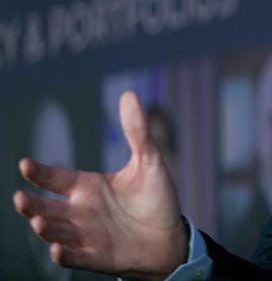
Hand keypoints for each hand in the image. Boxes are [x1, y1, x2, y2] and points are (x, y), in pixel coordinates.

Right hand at [12, 91, 187, 280]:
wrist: (171, 237)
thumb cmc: (156, 199)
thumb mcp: (149, 161)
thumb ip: (137, 131)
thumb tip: (129, 94)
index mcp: (88, 187)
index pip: (56, 178)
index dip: (40, 172)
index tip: (24, 164)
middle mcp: (81, 212)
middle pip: (47, 208)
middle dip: (31, 205)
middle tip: (20, 198)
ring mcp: (87, 236)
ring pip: (57, 233)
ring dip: (46, 229)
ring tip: (38, 222)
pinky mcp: (98, 258)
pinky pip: (75, 258)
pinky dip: (65, 254)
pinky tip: (57, 249)